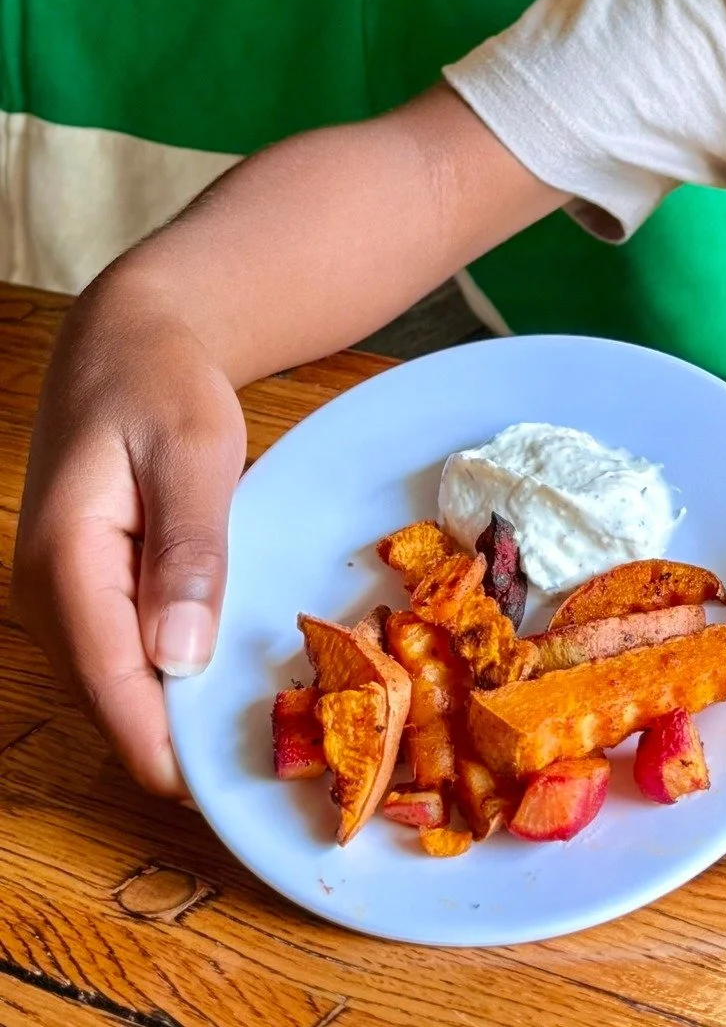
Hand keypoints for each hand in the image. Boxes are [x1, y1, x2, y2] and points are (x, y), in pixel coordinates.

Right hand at [13, 295, 245, 796]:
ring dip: (183, 710)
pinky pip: (128, 656)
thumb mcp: (192, 451)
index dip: (170, 746)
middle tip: (277, 759)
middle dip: (185, 737)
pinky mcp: (86, 593)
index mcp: (64, 564)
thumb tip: (179, 658)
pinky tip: (235, 675)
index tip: (234, 786)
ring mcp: (61, 599)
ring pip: (121, 687)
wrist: (128, 340)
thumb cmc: (163, 383)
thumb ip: (189, 549)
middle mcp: (47, 596)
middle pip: (114, 702)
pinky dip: (176, 673)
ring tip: (268, 726)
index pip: (112, 687)